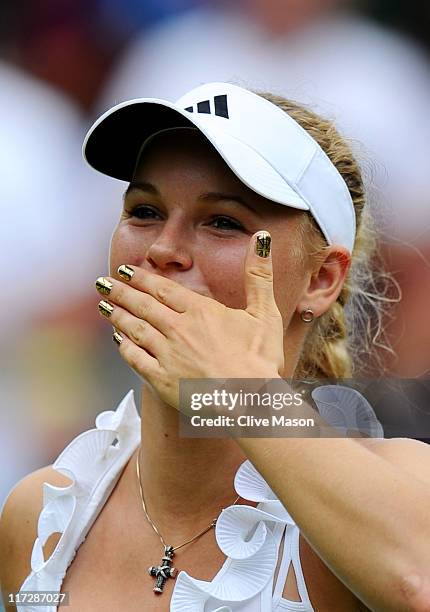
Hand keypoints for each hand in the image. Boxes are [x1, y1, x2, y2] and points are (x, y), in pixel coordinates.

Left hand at [95, 231, 283, 410]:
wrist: (251, 401)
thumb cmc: (261, 359)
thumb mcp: (265, 312)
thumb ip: (258, 274)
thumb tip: (261, 239)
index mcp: (200, 311)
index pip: (163, 289)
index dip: (141, 278)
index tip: (125, 271)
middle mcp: (179, 329)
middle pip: (142, 306)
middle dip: (120, 292)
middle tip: (102, 283)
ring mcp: (168, 355)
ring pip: (135, 329)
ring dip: (117, 316)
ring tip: (103, 306)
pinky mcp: (162, 380)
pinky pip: (136, 360)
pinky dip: (124, 348)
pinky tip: (117, 341)